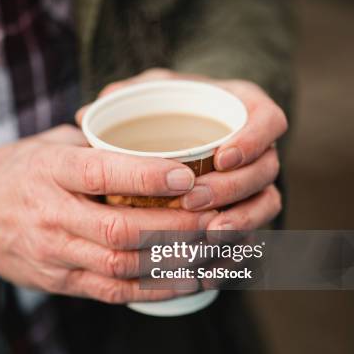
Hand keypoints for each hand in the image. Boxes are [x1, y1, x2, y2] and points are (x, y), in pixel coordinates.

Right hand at [0, 125, 216, 302]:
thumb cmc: (17, 172)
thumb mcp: (47, 144)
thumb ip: (94, 145)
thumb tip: (155, 139)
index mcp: (48, 170)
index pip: (100, 172)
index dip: (146, 175)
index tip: (188, 173)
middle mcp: (50, 214)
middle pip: (120, 229)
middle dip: (175, 228)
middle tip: (217, 217)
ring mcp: (53, 253)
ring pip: (120, 266)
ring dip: (173, 263)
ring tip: (212, 252)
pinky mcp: (59, 282)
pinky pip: (112, 292)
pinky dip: (155, 289)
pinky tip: (189, 281)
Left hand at [77, 68, 287, 230]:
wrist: (181, 129)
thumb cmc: (167, 106)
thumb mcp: (152, 90)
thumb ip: (128, 94)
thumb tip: (84, 116)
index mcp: (245, 109)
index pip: (268, 120)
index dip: (253, 140)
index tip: (222, 157)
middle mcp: (258, 147)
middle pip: (265, 169)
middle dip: (233, 188)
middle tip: (194, 200)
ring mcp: (256, 180)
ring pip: (265, 203)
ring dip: (240, 220)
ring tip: (209, 234)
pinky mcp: (248, 209)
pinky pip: (254, 231)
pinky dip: (235, 249)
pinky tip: (212, 263)